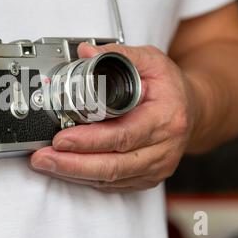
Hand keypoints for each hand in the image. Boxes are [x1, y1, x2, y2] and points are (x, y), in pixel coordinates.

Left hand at [29, 43, 198, 191]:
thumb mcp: (151, 61)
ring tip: (47, 163)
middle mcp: (162, 149)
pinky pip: (113, 185)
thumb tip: (85, 52)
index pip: (124, 135)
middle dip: (73, 164)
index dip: (90, 140)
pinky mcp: (146, 178)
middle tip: (43, 158)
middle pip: (114, 165)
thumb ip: (119, 54)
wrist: (193, 110)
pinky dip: (87, 178)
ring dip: (75, 173)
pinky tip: (66, 170)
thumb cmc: (171, 88)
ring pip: (111, 178)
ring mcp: (155, 167)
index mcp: (165, 119)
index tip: (61, 139)